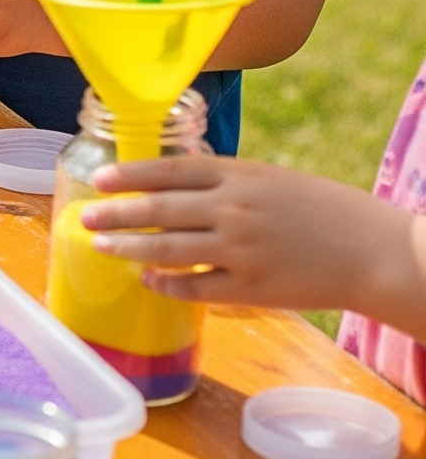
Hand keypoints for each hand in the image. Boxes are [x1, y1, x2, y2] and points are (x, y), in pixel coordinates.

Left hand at [78, 153, 419, 316]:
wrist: (374, 252)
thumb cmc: (324, 211)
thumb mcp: (272, 179)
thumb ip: (226, 181)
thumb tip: (177, 181)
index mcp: (239, 175)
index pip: (170, 170)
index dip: (130, 175)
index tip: (100, 179)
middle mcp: (233, 209)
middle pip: (158, 209)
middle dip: (115, 213)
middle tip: (84, 216)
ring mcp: (240, 249)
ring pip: (167, 249)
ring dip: (128, 248)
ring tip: (101, 246)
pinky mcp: (250, 288)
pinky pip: (193, 287)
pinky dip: (165, 284)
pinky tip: (148, 281)